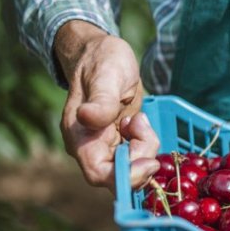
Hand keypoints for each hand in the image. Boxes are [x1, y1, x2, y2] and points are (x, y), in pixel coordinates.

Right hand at [55, 20, 159, 190]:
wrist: (103, 54)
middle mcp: (90, 147)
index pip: (99, 174)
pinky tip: (139, 120)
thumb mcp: (106, 75)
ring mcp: (105, 146)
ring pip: (133, 166)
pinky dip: (146, 143)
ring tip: (139, 117)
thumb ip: (101, 100)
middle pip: (121, 175)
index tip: (149, 162)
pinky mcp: (119, 143)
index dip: (126, 176)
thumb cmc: (101, 61)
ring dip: (145, 146)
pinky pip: (138, 156)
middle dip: (141, 158)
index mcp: (80, 137)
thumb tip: (88, 118)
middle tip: (143, 127)